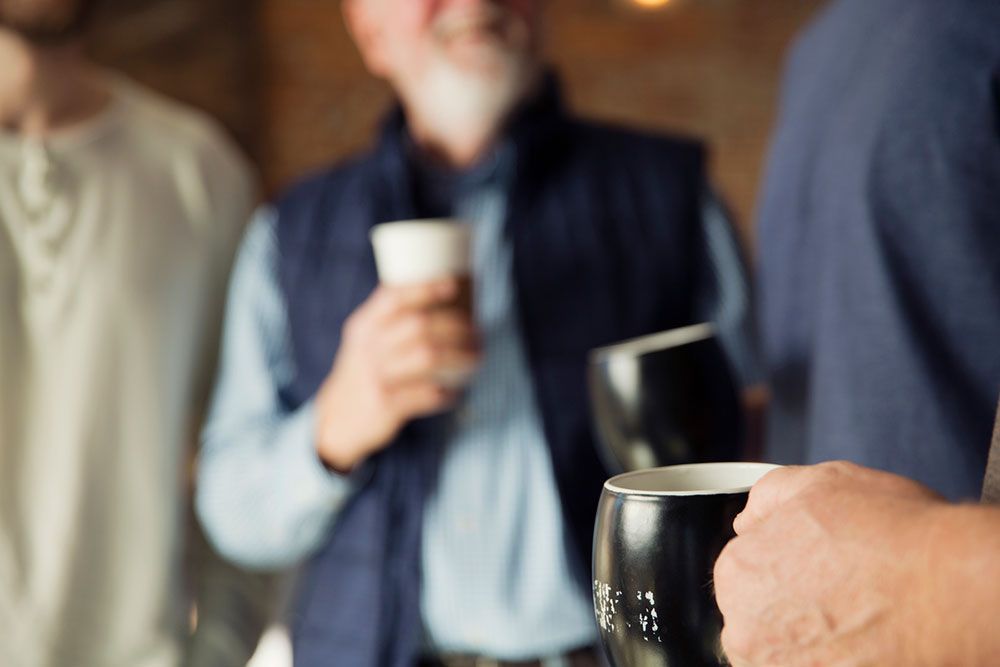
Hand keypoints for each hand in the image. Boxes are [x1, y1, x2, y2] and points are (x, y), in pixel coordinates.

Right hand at [314, 278, 479, 471]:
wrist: (337, 419)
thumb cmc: (364, 371)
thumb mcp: (364, 340)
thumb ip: (389, 317)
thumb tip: (439, 289)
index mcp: (364, 327)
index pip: (394, 298)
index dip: (425, 289)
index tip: (453, 286)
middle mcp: (369, 348)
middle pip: (419, 325)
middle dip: (456, 325)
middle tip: (477, 331)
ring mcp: (378, 377)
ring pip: (428, 356)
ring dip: (460, 355)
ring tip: (476, 356)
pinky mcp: (387, 405)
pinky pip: (426, 395)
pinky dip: (446, 392)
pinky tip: (456, 391)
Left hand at [714, 461, 948, 666]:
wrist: (956, 592)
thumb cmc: (895, 539)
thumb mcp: (821, 482)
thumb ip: (768, 497)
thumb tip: (750, 518)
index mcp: (737, 574)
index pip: (745, 570)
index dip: (789, 561)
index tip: (822, 564)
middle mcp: (746, 632)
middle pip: (761, 616)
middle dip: (794, 604)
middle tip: (844, 591)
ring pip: (785, 653)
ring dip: (812, 641)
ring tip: (858, 619)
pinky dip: (832, 660)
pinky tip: (861, 644)